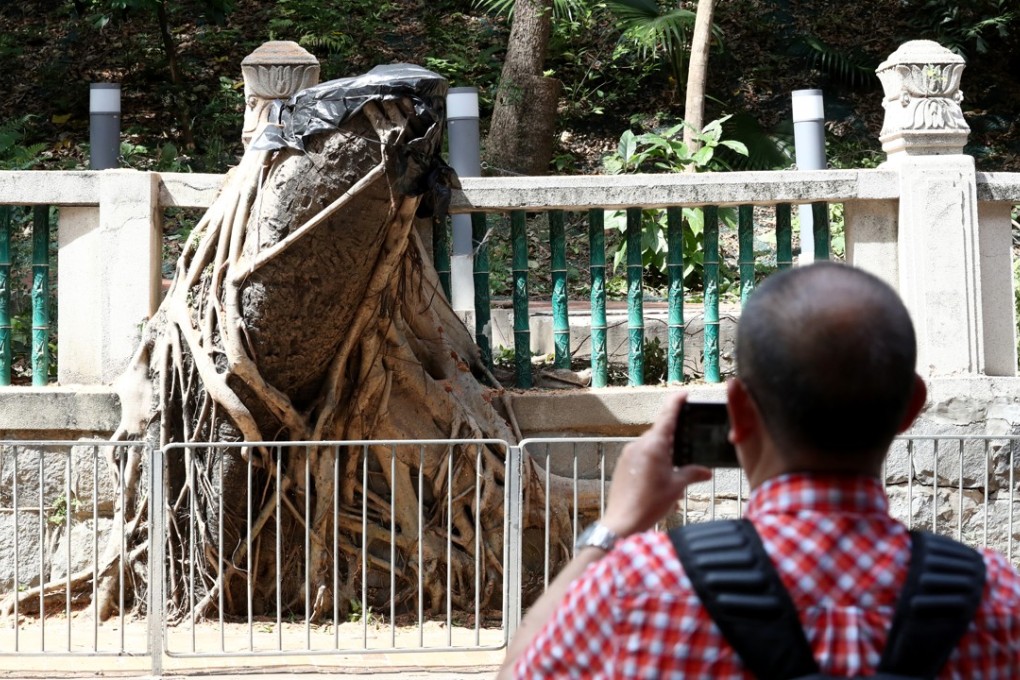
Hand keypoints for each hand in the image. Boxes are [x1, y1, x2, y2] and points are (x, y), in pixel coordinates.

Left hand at [600, 392, 711, 537]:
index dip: (676, 403)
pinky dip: (653, 459)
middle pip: (659, 432)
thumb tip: (706, 471)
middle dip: (674, 436)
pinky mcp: (623, 464)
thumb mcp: (677, 487)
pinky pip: (641, 455)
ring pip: (650, 445)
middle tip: (688, 443)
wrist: (622, 522)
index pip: (667, 416)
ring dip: (663, 451)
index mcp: (654, 445)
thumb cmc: (649, 504)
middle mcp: (638, 445)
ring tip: (675, 468)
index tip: (684, 394)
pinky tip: (660, 477)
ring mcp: (628, 454)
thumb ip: (692, 474)